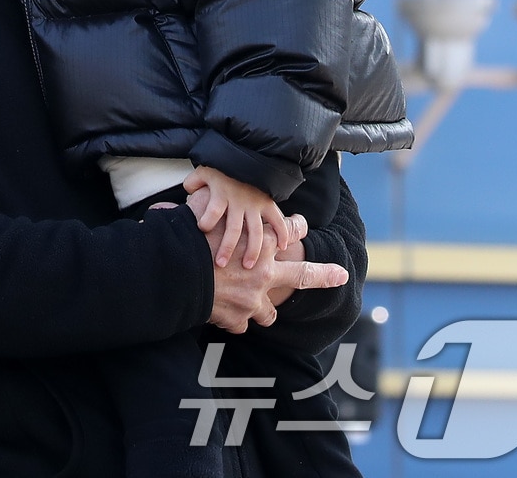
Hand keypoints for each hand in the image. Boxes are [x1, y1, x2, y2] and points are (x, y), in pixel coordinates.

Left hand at [183, 166, 291, 269]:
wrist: (247, 154)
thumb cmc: (221, 167)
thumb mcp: (204, 171)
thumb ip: (193, 183)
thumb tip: (187, 194)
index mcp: (221, 194)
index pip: (213, 210)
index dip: (206, 221)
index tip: (202, 229)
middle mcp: (238, 202)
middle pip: (233, 228)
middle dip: (227, 247)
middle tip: (221, 264)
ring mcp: (254, 204)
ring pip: (255, 231)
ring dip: (252, 250)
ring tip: (248, 267)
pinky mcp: (267, 203)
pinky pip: (277, 221)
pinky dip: (281, 234)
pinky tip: (281, 248)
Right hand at [188, 189, 343, 332]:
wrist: (176, 273)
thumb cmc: (187, 237)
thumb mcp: (200, 209)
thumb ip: (204, 203)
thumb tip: (189, 191)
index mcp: (259, 242)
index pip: (290, 230)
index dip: (297, 226)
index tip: (301, 224)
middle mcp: (263, 272)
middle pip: (303, 275)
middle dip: (324, 275)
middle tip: (340, 275)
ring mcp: (253, 299)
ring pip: (269, 312)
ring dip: (263, 309)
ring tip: (257, 309)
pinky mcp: (238, 318)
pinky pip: (241, 324)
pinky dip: (233, 321)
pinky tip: (224, 317)